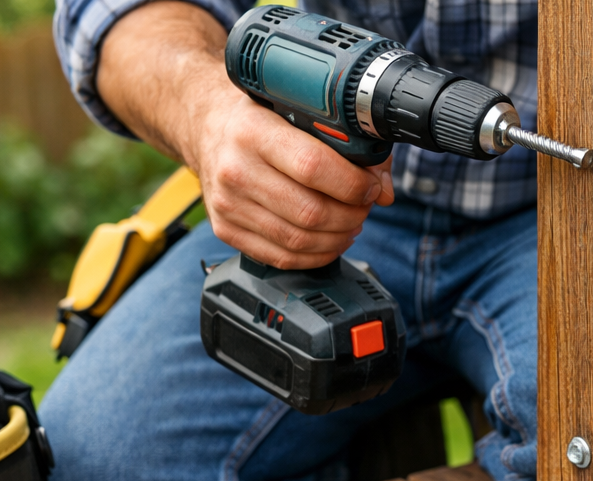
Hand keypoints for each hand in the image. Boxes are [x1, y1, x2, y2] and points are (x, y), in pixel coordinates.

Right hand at [190, 91, 394, 268]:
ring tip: (352, 223)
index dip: (353, 184)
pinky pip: (281, 258)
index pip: (313, 166)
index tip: (371, 186)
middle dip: (351, 215)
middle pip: (310, 212)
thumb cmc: (260, 116)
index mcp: (253, 130)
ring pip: (298, 241)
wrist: (208, 126)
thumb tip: (385, 190)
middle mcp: (235, 169)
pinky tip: (330, 241)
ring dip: (337, 238)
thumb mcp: (298, 110)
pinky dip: (315, 256)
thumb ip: (348, 143)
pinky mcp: (225, 229)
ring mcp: (227, 204)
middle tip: (365, 207)